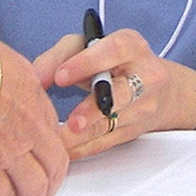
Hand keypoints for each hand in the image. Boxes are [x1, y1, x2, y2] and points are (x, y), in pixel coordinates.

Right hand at [0, 37, 68, 195]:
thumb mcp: (2, 59)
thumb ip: (8, 79)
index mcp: (35, 97)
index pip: (53, 133)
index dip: (48, 152)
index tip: (42, 160)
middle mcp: (30, 126)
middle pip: (54, 166)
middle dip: (50, 187)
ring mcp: (10, 150)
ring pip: (33, 190)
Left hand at [36, 29, 195, 159]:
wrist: (158, 88)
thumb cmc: (113, 61)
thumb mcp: (88, 46)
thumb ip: (60, 55)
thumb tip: (36, 76)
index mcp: (132, 46)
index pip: (113, 50)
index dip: (86, 64)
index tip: (61, 77)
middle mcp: (145, 75)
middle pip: (122, 93)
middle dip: (94, 109)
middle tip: (72, 122)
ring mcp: (144, 106)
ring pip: (113, 123)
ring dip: (84, 135)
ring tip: (61, 140)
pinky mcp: (135, 130)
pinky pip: (108, 142)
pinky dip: (84, 148)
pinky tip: (65, 150)